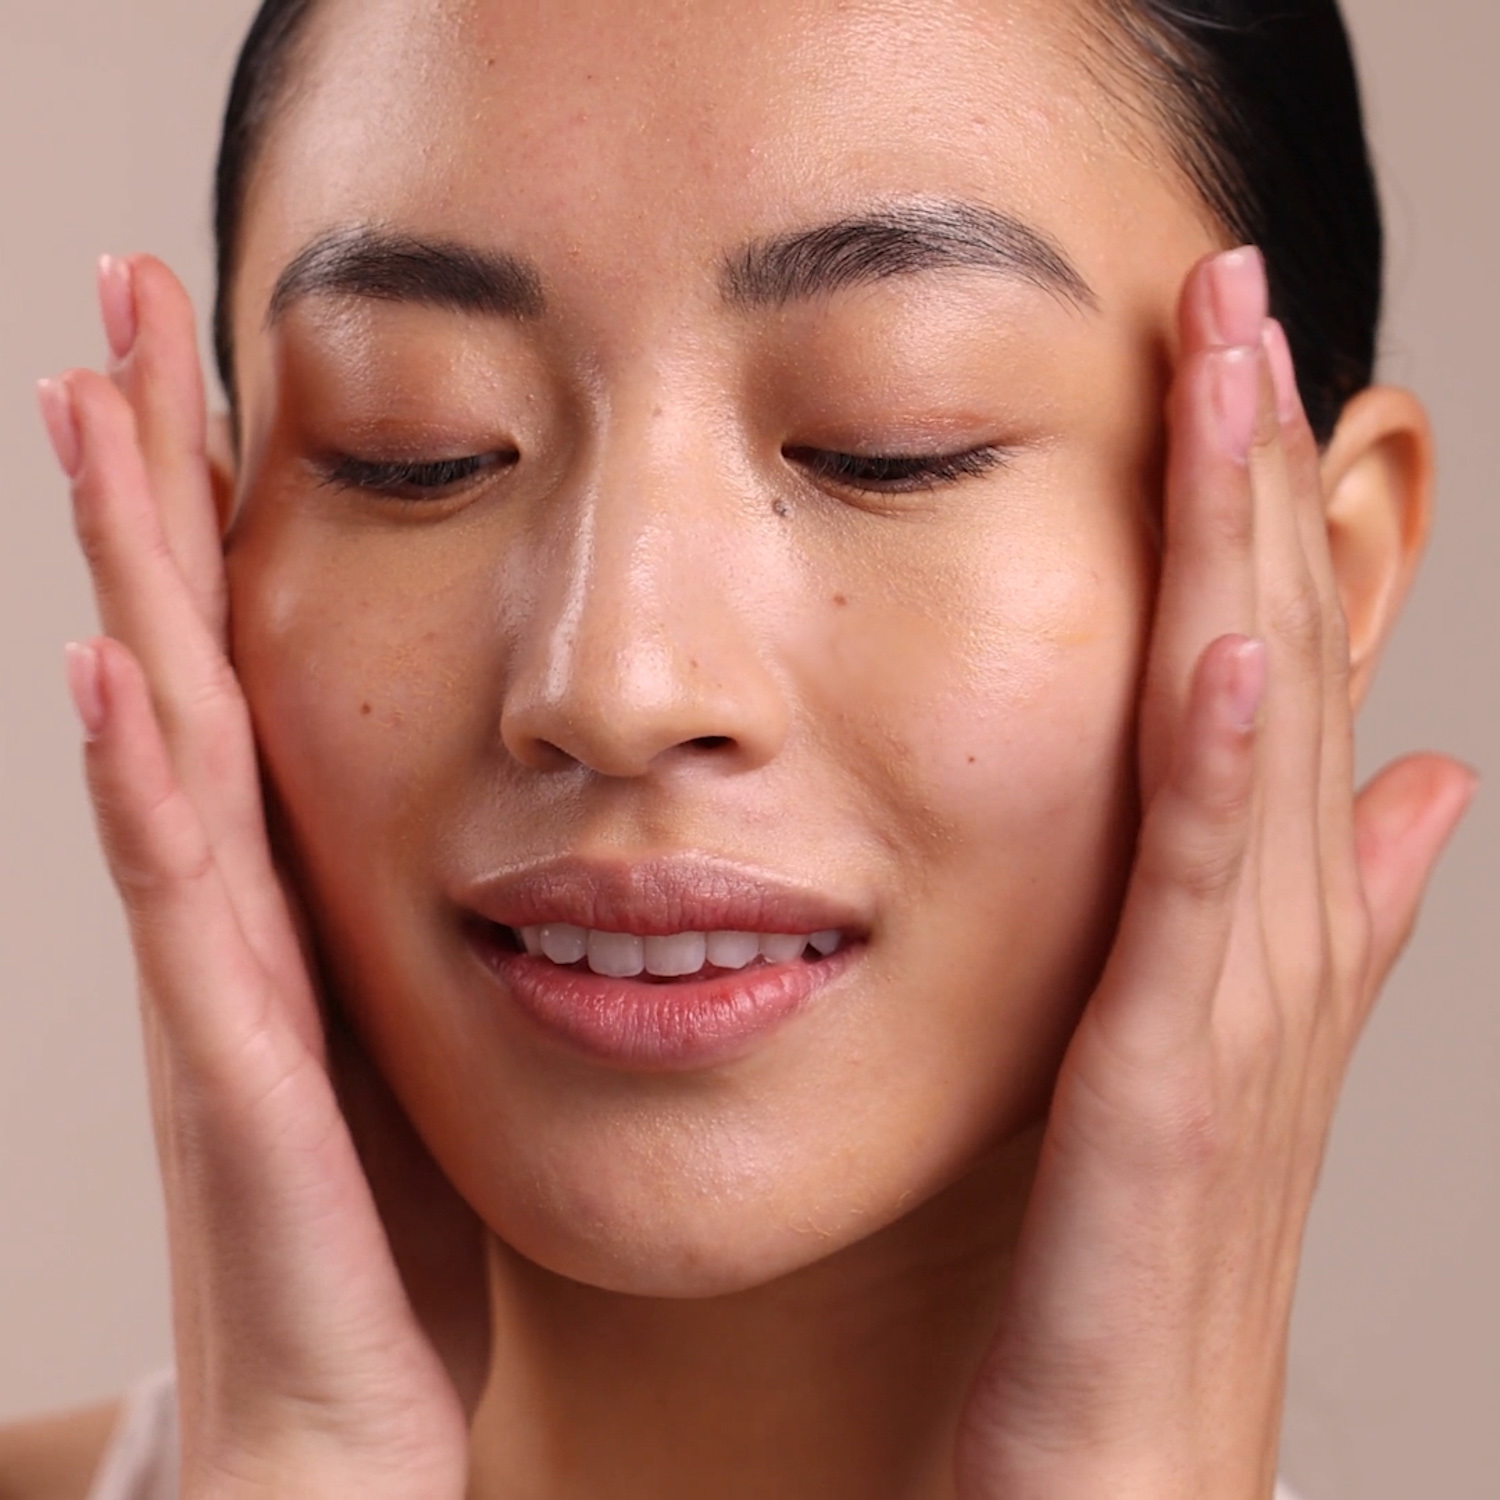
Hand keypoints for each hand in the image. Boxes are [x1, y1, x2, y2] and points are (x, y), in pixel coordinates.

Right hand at [38, 257, 490, 1498]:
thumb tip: (502, 805)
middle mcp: (234, 901)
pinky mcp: (241, 1071)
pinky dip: (142, 782)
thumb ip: (432, 906)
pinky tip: (119, 666)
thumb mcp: (427, 1018)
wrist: (347, 1410)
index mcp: (297, 878)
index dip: (220, 504)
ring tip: (84, 404)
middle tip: (124, 293)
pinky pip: (185, 902)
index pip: (247, 649)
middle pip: (185, 642)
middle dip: (150, 472)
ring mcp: (221, 977)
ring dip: (122, 571)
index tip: (225, 352)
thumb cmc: (394, 1219)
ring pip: (162, 735)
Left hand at [953, 249, 1475, 1498]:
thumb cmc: (1145, 1277)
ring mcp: (1232, 1032)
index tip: (1224, 362)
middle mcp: (1263, 958)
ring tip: (1248, 392)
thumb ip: (1306, 924)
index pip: (1258, 679)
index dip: (1251, 514)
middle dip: (1256, 485)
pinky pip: (1196, 923)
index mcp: (1251, 934)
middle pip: (1269, 676)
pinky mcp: (1172, 1113)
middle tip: (1243, 302)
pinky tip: (1219, 656)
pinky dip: (1220, 787)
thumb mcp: (1211, 1064)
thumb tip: (1408, 789)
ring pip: (1252, 757)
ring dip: (1249, 569)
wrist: (1120, 1483)